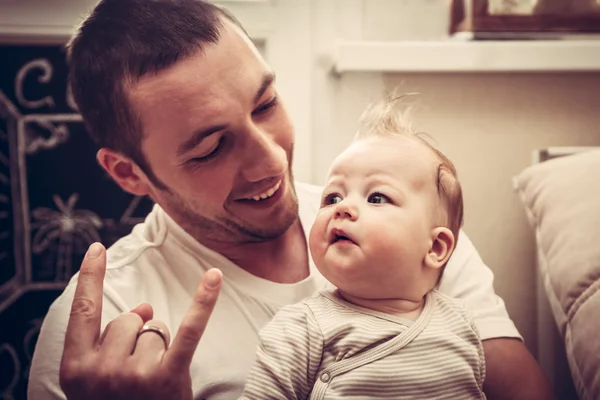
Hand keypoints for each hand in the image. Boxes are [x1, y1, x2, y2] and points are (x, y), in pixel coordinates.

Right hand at [59, 242, 221, 399]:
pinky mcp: (167, 379)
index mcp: (76, 370)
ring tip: (154, 381)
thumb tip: (143, 305)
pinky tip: (214, 277)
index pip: (84, 312)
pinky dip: (203, 303)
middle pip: (130, 320)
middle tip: (139, 373)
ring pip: (155, 328)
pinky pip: (187, 331)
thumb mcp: (100, 383)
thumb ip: (112, 341)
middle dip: (139, 336)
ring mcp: (132, 376)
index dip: (90, 278)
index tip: (97, 249)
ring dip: (160, 347)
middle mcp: (100, 372)